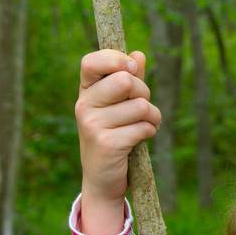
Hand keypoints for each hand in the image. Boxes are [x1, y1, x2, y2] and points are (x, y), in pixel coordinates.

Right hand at [76, 48, 158, 203]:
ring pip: (140, 106)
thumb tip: (138, 54)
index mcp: (85, 92)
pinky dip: (149, 132)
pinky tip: (139, 141)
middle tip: (141, 108)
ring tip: (143, 127)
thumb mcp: (118, 106)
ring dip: (151, 117)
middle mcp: (83, 106)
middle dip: (144, 93)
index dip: (116, 60)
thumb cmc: (114, 136)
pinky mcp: (107, 144)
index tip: (131, 69)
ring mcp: (92, 125)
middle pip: (125, 80)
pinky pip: (143, 127)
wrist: (102, 180)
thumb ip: (128, 79)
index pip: (92, 61)